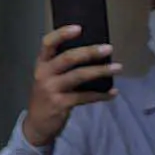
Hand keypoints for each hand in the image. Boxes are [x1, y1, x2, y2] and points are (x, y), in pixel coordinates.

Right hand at [20, 25, 120, 148]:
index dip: (62, 34)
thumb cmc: (47, 97)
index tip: (79, 28)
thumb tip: (93, 52)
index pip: (48, 44)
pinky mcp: (60, 105)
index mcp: (42, 65)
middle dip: (90, 52)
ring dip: (100, 71)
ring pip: (79, 76)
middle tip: (109, 48)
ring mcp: (51, 90)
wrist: (37, 126)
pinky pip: (84, 97)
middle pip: (68, 58)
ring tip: (117, 68)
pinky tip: (112, 93)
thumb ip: (62, 66)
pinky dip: (100, 95)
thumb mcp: (48, 79)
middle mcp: (44, 75)